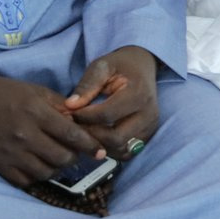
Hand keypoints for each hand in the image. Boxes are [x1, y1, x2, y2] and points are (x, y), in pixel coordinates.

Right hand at [0, 69, 106, 187]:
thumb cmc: (5, 93)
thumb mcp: (37, 92)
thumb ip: (61, 107)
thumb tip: (84, 122)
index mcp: (37, 114)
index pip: (73, 135)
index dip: (91, 146)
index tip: (101, 152)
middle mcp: (25, 135)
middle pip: (63, 158)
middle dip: (75, 157)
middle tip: (75, 152)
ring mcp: (11, 152)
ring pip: (46, 172)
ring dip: (57, 168)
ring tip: (57, 158)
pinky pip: (26, 181)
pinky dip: (37, 176)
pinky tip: (39, 165)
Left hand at [65, 46, 160, 160]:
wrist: (143, 67)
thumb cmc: (121, 65)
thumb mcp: (102, 66)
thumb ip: (87, 85)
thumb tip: (70, 106)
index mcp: (138, 94)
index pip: (106, 115)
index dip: (83, 116)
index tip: (70, 111)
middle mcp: (148, 114)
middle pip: (115, 138)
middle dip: (90, 135)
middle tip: (76, 126)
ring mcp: (150, 127)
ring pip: (120, 149)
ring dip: (100, 145)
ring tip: (86, 131)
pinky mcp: (147, 135)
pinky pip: (126, 152)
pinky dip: (110, 149)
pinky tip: (99, 136)